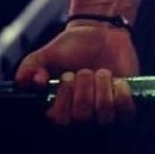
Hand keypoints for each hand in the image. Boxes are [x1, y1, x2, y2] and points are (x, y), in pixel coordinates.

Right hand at [14, 24, 139, 124]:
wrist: (101, 32)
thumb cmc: (72, 46)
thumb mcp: (47, 53)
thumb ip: (31, 67)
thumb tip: (27, 82)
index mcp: (60, 109)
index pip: (60, 121)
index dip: (65, 98)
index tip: (67, 76)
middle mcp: (82, 116)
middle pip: (82, 117)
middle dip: (84, 88)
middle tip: (85, 70)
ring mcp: (104, 111)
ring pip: (104, 116)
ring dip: (103, 88)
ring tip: (101, 71)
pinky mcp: (125, 105)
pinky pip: (127, 114)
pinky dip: (123, 95)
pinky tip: (118, 80)